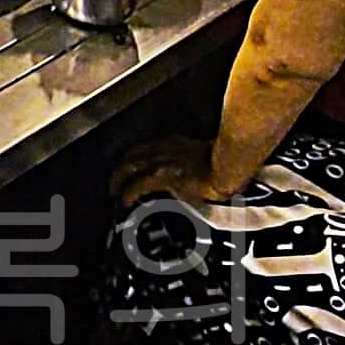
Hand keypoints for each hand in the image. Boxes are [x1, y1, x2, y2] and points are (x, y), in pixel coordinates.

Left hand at [114, 137, 239, 207]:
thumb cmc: (226, 163)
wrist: (230, 165)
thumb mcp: (206, 158)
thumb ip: (196, 164)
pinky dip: (128, 193)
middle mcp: (166, 149)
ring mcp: (163, 161)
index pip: (147, 148)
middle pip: (132, 154)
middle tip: (114, 181)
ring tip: (115, 192)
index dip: (134, 158)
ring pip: (130, 167)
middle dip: (120, 168)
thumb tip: (196, 177)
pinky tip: (124, 200)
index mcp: (176, 144)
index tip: (130, 166)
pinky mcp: (165, 176)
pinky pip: (139, 185)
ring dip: (118, 179)